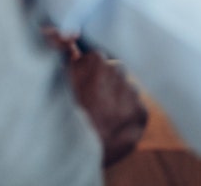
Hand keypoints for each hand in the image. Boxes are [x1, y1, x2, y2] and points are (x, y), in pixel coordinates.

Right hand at [67, 51, 148, 167]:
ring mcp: (130, 92)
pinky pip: (138, 109)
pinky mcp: (141, 113)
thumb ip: (68, 60)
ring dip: (120, 99)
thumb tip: (72, 47)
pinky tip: (114, 128)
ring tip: (103, 118)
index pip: (98, 57)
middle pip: (116, 71)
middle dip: (108, 82)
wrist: (74, 153)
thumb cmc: (62, 117)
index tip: (86, 83)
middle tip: (95, 102)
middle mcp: (116, 71)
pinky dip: (129, 117)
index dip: (91, 71)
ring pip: (128, 89)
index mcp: (95, 61)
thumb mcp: (59, 84)